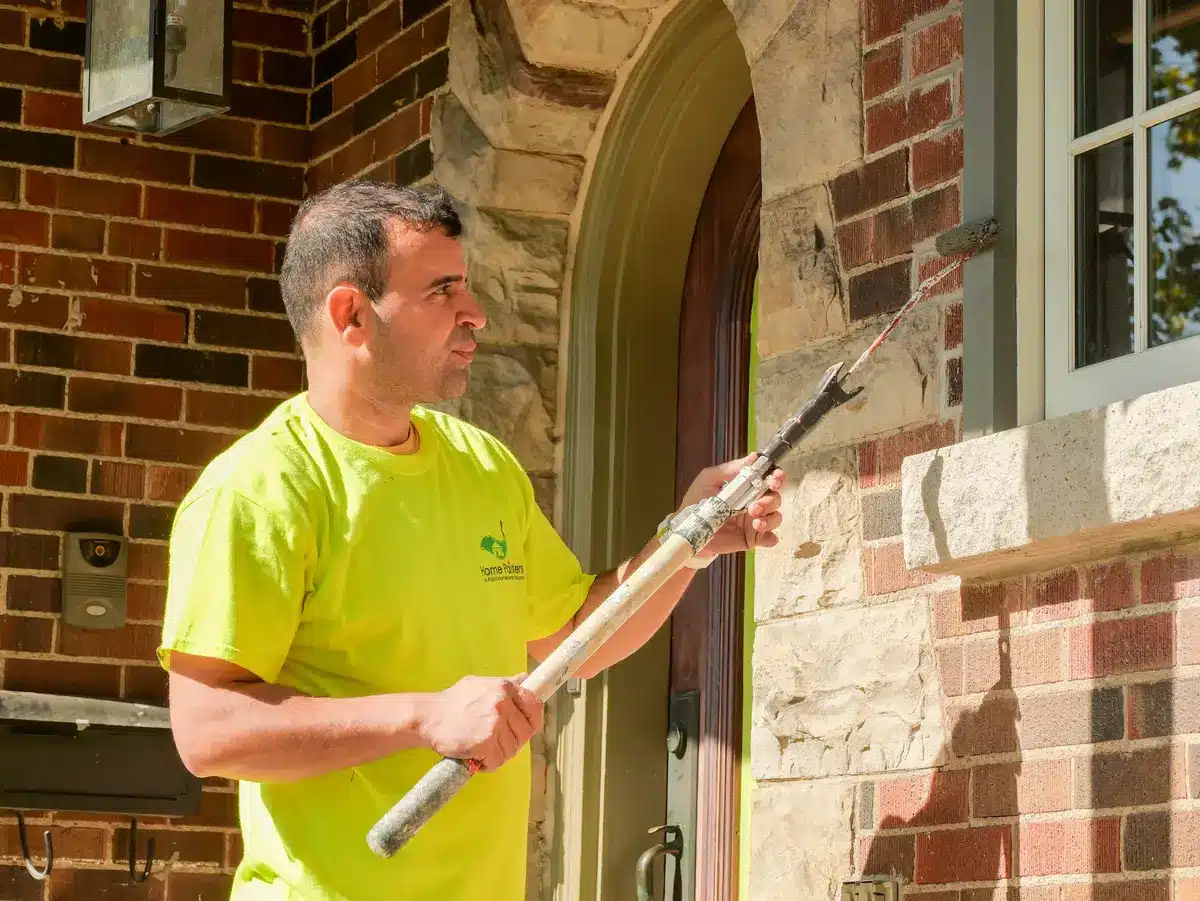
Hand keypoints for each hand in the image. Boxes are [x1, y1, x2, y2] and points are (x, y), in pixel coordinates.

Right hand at [418, 674, 542, 771]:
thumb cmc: (452, 702)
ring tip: (484, 750)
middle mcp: (503, 704)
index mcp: (504, 688)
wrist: (428, 717)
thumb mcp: (480, 684)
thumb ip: (505, 683)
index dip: (533, 720)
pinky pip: (497, 761)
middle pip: (525, 732)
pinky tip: (477, 758)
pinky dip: (488, 764)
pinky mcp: (486, 743)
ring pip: (512, 749)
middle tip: (497, 743)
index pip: (534, 705)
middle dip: (513, 742)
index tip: (526, 728)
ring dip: (500, 754)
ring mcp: (495, 724)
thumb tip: (525, 678)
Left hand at [677, 453, 785, 558]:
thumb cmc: (696, 501)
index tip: (775, 478)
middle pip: (775, 499)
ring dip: (770, 519)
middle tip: (755, 506)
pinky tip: (760, 532)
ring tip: (755, 521)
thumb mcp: (709, 479)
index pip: (769, 480)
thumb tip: (752, 457)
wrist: (687, 528)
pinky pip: (769, 539)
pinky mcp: (751, 539)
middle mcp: (755, 503)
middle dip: (770, 501)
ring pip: (776, 518)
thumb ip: (730, 469)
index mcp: (747, 488)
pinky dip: (770, 537)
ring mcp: (754, 522)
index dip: (777, 477)